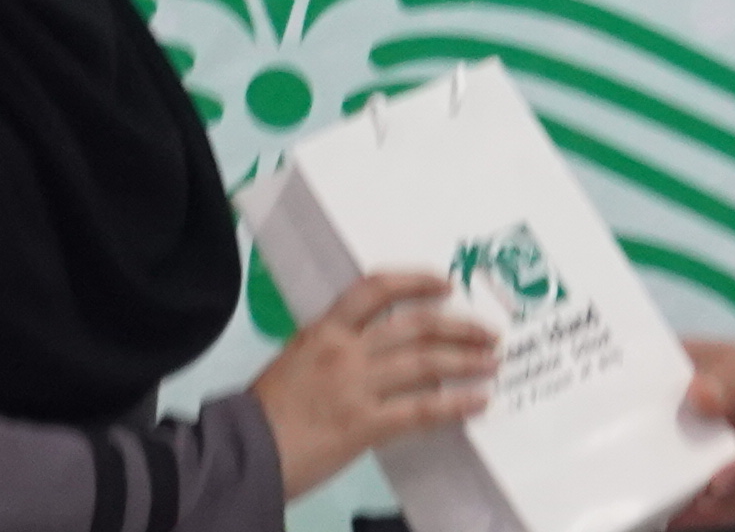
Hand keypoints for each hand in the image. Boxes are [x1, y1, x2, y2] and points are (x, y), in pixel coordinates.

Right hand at [247, 273, 502, 499]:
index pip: (375, 289)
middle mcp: (344, 350)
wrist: (241, 453)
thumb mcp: (295, 363)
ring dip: (467, 360)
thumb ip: (333, 353)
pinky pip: (422, 409)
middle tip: (488, 332)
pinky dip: (455, 403)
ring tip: (492, 363)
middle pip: (415, 325)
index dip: (415, 282)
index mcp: (323, 330)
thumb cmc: (263, 414)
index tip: (444, 284)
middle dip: (458, 325)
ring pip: (427, 362)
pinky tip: (478, 401)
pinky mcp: (365, 424)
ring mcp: (356, 386)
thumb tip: (378, 356)